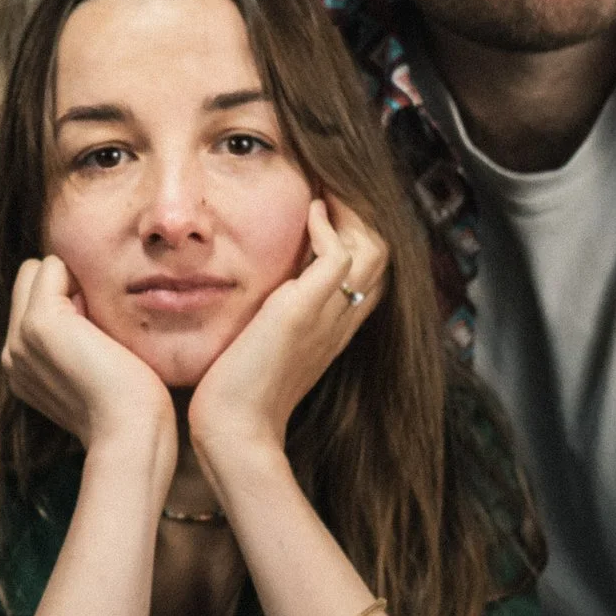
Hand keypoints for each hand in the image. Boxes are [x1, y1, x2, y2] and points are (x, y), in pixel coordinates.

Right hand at [2, 257, 175, 470]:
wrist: (132, 435)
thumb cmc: (130, 408)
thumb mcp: (93, 370)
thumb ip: (77, 342)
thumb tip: (85, 301)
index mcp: (21, 368)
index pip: (30, 301)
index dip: (66, 300)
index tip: (97, 335)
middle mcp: (12, 353)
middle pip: (28, 280)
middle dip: (63, 284)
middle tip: (98, 325)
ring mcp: (21, 337)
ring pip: (38, 269)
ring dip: (72, 282)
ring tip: (99, 326)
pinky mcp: (39, 323)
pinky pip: (52, 266)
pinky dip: (79, 277)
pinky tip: (100, 318)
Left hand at [187, 198, 386, 471]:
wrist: (234, 429)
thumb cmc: (238, 392)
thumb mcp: (266, 344)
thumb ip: (274, 317)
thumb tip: (263, 291)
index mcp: (335, 328)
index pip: (368, 271)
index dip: (357, 234)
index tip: (330, 206)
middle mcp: (341, 321)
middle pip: (381, 253)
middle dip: (362, 214)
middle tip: (333, 186)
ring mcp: (328, 316)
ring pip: (372, 249)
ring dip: (351, 213)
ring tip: (325, 190)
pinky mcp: (304, 312)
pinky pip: (338, 256)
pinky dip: (327, 229)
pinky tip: (309, 214)